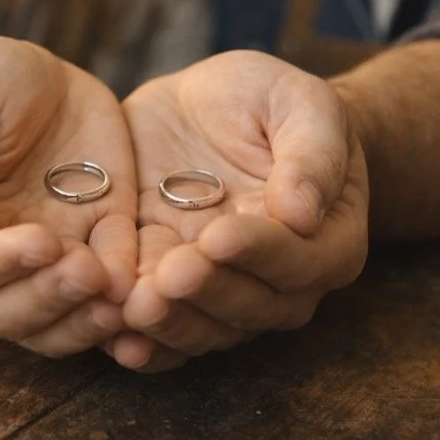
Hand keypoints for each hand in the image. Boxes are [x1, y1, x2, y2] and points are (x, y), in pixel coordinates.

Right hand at [0, 36, 137, 356]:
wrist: (35, 78)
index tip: (40, 242)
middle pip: (7, 309)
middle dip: (49, 298)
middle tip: (87, 274)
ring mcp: (46, 254)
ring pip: (57, 315)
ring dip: (85, 316)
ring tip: (119, 297)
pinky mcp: (97, 236)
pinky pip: (110, 276)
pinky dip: (125, 290)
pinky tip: (145, 288)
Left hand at [111, 51, 368, 371]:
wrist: (215, 105)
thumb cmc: (273, 101)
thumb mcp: (303, 103)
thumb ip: (312, 153)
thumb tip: (301, 214)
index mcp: (325, 239)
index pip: (299, 259)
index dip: (258, 252)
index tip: (218, 236)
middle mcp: (278, 280)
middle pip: (248, 304)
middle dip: (206, 292)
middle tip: (170, 277)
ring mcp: (220, 285)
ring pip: (202, 324)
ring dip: (169, 321)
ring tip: (135, 307)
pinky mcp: (167, 279)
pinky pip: (162, 323)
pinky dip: (141, 338)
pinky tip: (113, 338)